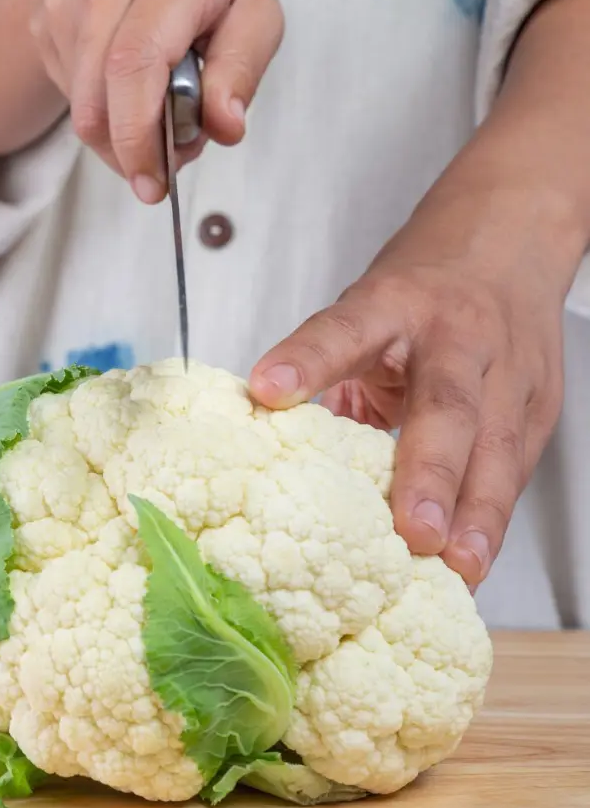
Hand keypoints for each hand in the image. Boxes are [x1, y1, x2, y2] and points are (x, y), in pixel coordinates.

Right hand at [30, 0, 282, 201]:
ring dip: (118, 136)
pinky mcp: (43, 16)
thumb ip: (243, 70)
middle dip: (129, 153)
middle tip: (159, 174)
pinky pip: (70, 92)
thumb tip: (224, 127)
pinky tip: (127, 89)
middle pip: (99, 96)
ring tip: (156, 117)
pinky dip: (102, 111)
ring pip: (81, 104)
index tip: (155, 184)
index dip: (139, 135)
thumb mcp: (256, 10)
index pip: (136, 63)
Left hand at [248, 168, 582, 590]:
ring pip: (498, 446)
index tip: (267, 390)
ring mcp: (507, 370)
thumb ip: (333, 369)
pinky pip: (514, 469)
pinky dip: (492, 520)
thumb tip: (278, 443)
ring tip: (457, 568)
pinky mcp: (539, 405)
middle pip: (447, 403)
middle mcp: (455, 335)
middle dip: (430, 472)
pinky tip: (473, 563)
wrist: (508, 239)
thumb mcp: (368, 306)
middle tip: (414, 531)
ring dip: (478, 514)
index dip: (306, 360)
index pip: (344, 329)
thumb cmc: (423, 286)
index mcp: (394, 303)